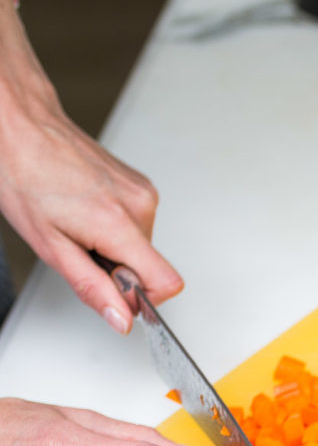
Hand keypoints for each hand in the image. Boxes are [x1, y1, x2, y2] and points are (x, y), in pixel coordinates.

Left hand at [0, 0, 181, 330]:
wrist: (21, 126)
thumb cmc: (25, 175)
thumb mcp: (51, 247)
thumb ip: (93, 288)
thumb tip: (123, 319)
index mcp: (119, 224)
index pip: (167, 283)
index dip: (143, 299)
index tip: (116, 292)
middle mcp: (140, 205)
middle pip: (150, 266)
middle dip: (117, 269)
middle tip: (80, 246)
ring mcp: (142, 191)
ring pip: (142, 247)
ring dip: (113, 247)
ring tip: (79, 223)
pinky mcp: (139, 184)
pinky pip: (137, 225)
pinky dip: (114, 228)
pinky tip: (86, 210)